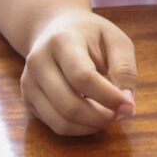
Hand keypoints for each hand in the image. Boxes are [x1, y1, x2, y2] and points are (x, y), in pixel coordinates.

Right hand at [21, 8, 137, 135]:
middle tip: (119, 114)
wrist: (53, 28)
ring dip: (91, 127)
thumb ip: (124, 69)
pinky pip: (56, 126)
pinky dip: (79, 128)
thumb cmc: (90, 36)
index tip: (129, 106)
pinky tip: (91, 115)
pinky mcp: (28, 98)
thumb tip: (126, 104)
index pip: (83, 77)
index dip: (109, 97)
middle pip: (69, 105)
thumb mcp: (115, 40)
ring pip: (61, 122)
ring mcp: (29, 82)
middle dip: (101, 117)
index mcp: (62, 41)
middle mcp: (39, 61)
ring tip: (106, 115)